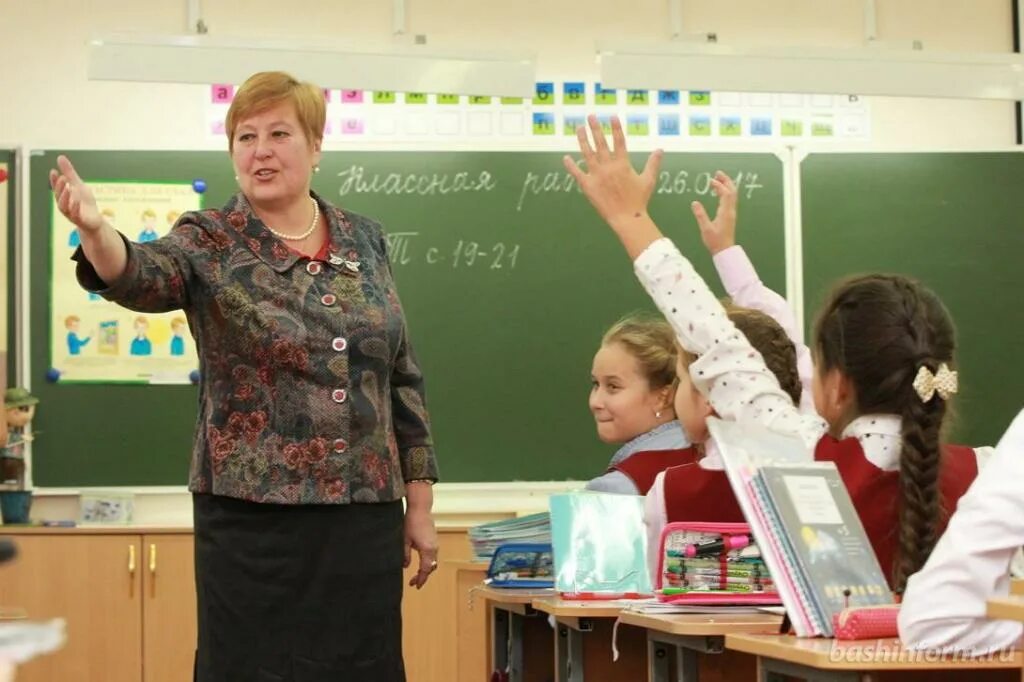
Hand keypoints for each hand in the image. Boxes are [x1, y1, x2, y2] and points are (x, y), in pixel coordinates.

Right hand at [49, 155, 103, 233]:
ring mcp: (71, 214)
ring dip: (65, 197)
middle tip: (63, 177)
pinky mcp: (79, 220)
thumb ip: (69, 173)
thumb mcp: (78, 185)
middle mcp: (64, 205)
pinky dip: (75, 207)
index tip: (53, 171)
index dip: (54, 180)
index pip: (56, 188)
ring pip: (64, 207)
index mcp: (63, 196)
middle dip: (59, 187)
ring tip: (69, 187)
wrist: (95, 220)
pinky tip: (77, 200)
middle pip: (58, 197)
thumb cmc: (85, 203)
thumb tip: (60, 157)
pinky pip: (75, 215)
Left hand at [404, 507, 438, 588]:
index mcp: (427, 550)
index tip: (416, 586)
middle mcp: (434, 548)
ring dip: (426, 568)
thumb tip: (405, 566)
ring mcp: (436, 543)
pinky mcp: (434, 539)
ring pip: (433, 561)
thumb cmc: (411, 522)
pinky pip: (433, 555)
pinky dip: (428, 561)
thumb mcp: (404, 541)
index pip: (425, 570)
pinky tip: (420, 561)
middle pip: (431, 567)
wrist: (420, 508)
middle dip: (423, 576)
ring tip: (416, 574)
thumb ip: (405, 555)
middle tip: (414, 582)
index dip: (420, 579)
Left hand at [563, 115, 662, 229]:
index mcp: (623, 164)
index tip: (611, 116)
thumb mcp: (648, 180)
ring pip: (587, 154)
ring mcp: (597, 176)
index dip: (615, 128)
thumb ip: (653, 163)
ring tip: (579, 128)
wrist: (627, 219)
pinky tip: (566, 157)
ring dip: (582, 140)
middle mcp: (608, 167)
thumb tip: (660, 150)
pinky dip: (571, 166)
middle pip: (600, 143)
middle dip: (595, 128)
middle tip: (590, 116)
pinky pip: (577, 174)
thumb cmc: (639, 200)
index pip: (619, 141)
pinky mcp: (588, 186)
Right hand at [690, 171, 737, 255]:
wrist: (724, 250)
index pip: (725, 193)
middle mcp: (730, 211)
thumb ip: (700, 215)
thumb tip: (694, 203)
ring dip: (727, 185)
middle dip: (726, 181)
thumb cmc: (715, 241)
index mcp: (726, 212)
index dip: (719, 185)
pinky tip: (719, 193)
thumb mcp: (705, 228)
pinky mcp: (729, 216)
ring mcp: (731, 213)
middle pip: (732, 191)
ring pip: (732, 195)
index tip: (711, 181)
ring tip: (718, 179)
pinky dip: (726, 192)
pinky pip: (730, 200)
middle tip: (718, 173)